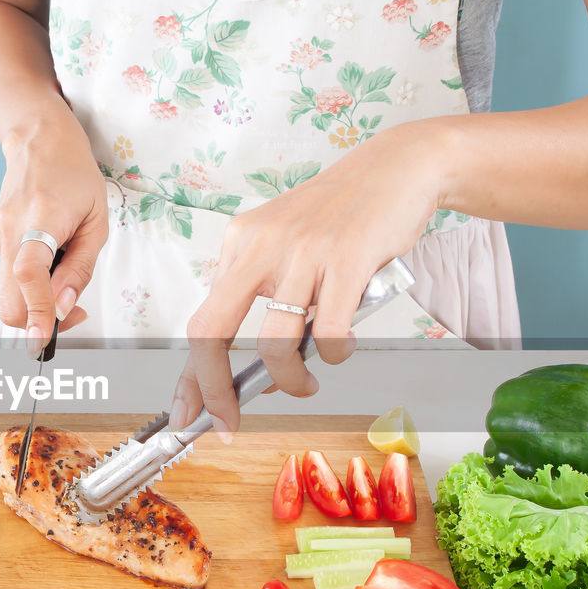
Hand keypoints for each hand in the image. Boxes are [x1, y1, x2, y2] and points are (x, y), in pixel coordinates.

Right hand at [0, 112, 108, 355]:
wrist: (38, 140)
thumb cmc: (74, 175)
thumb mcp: (96, 221)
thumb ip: (81, 266)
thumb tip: (64, 305)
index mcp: (40, 219)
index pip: (29, 275)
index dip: (35, 310)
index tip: (42, 337)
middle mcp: (10, 230)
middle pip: (8, 298)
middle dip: (36, 320)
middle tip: (69, 313)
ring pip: (10, 291)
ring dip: (37, 300)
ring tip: (66, 275)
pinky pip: (12, 275)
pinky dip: (32, 281)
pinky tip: (51, 256)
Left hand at [170, 125, 444, 438]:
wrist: (397, 168)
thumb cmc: (344, 217)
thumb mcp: (288, 247)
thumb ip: (270, 301)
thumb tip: (260, 373)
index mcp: (240, 243)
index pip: (201, 319)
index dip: (191, 376)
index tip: (190, 414)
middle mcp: (261, 245)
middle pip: (212, 333)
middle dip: (215, 390)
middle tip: (231, 420)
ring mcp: (302, 252)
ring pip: (274, 344)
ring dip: (290, 382)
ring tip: (308, 383)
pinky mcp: (346, 260)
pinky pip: (328, 333)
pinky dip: (334, 355)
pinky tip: (341, 349)